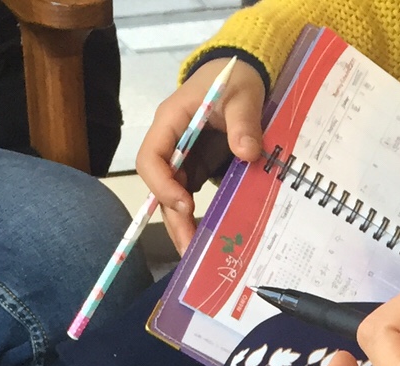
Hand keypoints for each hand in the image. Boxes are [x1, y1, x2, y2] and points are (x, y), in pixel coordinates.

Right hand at [137, 57, 265, 252]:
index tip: (186, 204)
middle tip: (191, 248)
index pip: (151, 157)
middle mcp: (170, 144)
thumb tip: (247, 152)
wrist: (241, 77)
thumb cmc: (236, 80)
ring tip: (197, 254)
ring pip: (173, 198)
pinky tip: (208, 242)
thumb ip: (244, 122)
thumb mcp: (243, 95)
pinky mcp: (196, 170)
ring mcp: (182, 159)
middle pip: (160, 187)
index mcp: (171, 121)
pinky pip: (190, 199)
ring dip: (182, 226)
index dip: (162, 184)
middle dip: (174, 219)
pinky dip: (196, 221)